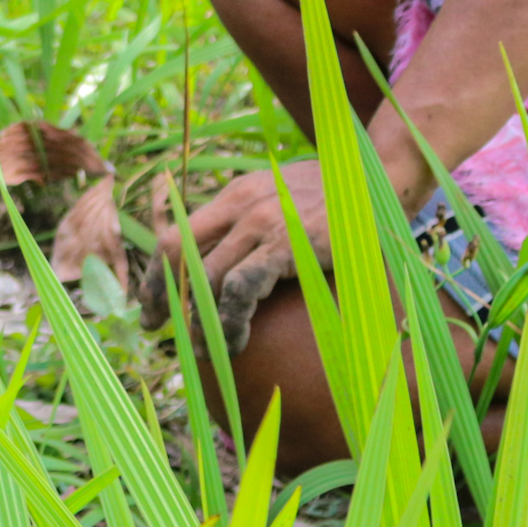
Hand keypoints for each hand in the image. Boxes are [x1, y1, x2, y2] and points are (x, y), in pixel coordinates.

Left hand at [164, 158, 331, 349]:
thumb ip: (257, 222)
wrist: (378, 176)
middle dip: (161, 296)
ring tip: (201, 350)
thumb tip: (235, 266)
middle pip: (179, 253)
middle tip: (157, 328)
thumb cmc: (337, 196)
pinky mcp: (285, 244)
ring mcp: (261, 222)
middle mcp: (240, 204)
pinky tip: (236, 341)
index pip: (177, 234)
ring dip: (197, 320)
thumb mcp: (286, 199)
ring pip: (206, 277)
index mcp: (235, 195)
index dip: (158, 273)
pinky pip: (241, 288)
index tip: (149, 304)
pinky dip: (230, 319)